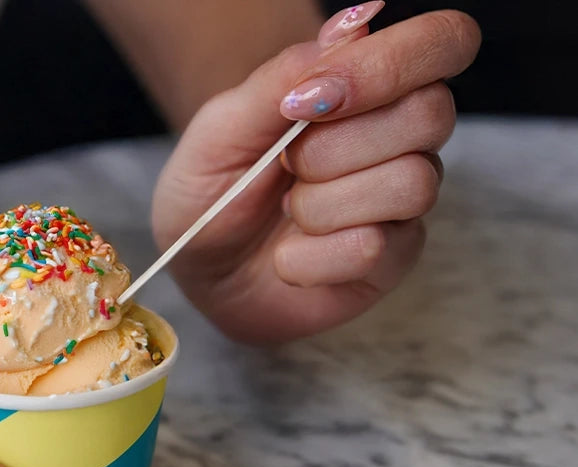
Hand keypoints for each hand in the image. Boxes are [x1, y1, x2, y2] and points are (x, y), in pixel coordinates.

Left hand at [151, 4, 480, 343]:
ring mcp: (404, 202)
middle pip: (431, 113)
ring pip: (409, 184)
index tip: (313, 98)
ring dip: (320, 204)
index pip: (443, 43)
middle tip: (286, 165)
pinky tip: (289, 257)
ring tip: (288, 213)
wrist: (196, 268)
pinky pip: (374, 248)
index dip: (390, 64)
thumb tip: (355, 22)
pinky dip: (309, 257)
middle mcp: (403, 138)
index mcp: (371, 86)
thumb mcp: (223, 126)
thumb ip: (285, 74)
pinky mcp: (394, 260)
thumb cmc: (212, 189)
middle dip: (335, 145)